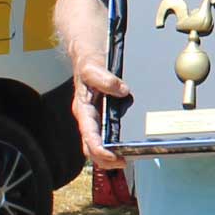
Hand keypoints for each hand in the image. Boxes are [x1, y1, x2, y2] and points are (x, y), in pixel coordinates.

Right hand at [70, 34, 130, 172]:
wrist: (89, 53)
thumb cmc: (87, 62)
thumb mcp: (92, 67)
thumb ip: (103, 78)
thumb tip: (122, 90)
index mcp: (83, 110)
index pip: (89, 137)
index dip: (100, 151)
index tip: (114, 157)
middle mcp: (90, 118)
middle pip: (93, 148)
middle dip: (107, 159)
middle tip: (125, 161)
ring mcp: (98, 119)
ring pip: (101, 145)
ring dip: (112, 155)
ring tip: (130, 157)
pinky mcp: (106, 116)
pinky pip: (110, 135)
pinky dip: (118, 144)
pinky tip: (131, 145)